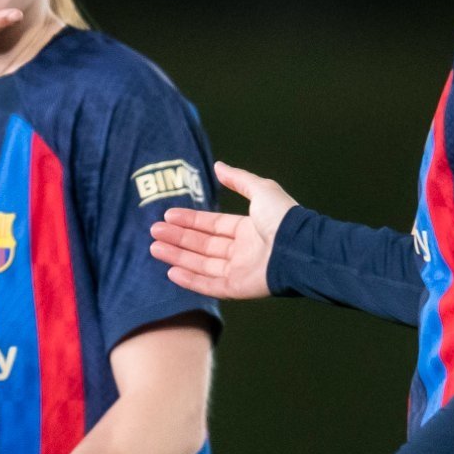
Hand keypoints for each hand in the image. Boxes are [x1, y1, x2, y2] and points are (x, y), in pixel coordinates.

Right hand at [148, 158, 293, 300]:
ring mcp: (239, 270)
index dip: (190, 221)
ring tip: (155, 248)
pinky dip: (191, 280)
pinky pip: (210, 285)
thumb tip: (218, 166)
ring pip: (201, 264)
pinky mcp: (238, 288)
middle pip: (203, 245)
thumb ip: (239, 179)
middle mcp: (241, 250)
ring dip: (178, 256)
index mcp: (247, 229)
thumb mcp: (261, 190)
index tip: (168, 216)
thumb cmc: (283, 218)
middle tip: (154, 232)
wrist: (299, 247)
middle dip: (178, 238)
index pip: (213, 226)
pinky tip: (171, 271)